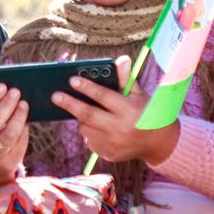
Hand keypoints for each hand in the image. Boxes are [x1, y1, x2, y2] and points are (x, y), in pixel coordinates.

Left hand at [52, 55, 179, 164]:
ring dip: (82, 119)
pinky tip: (97, 127)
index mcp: (128, 110)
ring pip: (86, 129)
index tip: (72, 79)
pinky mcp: (109, 154)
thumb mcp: (139, 95)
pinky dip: (90, 132)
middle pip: (88, 114)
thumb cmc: (147, 113)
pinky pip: (90, 141)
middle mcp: (120, 128)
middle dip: (70, 103)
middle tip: (56, 95)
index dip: (86, 87)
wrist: (157, 143)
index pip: (103, 96)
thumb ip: (126, 79)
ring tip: (85, 111)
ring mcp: (113, 143)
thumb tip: (122, 59)